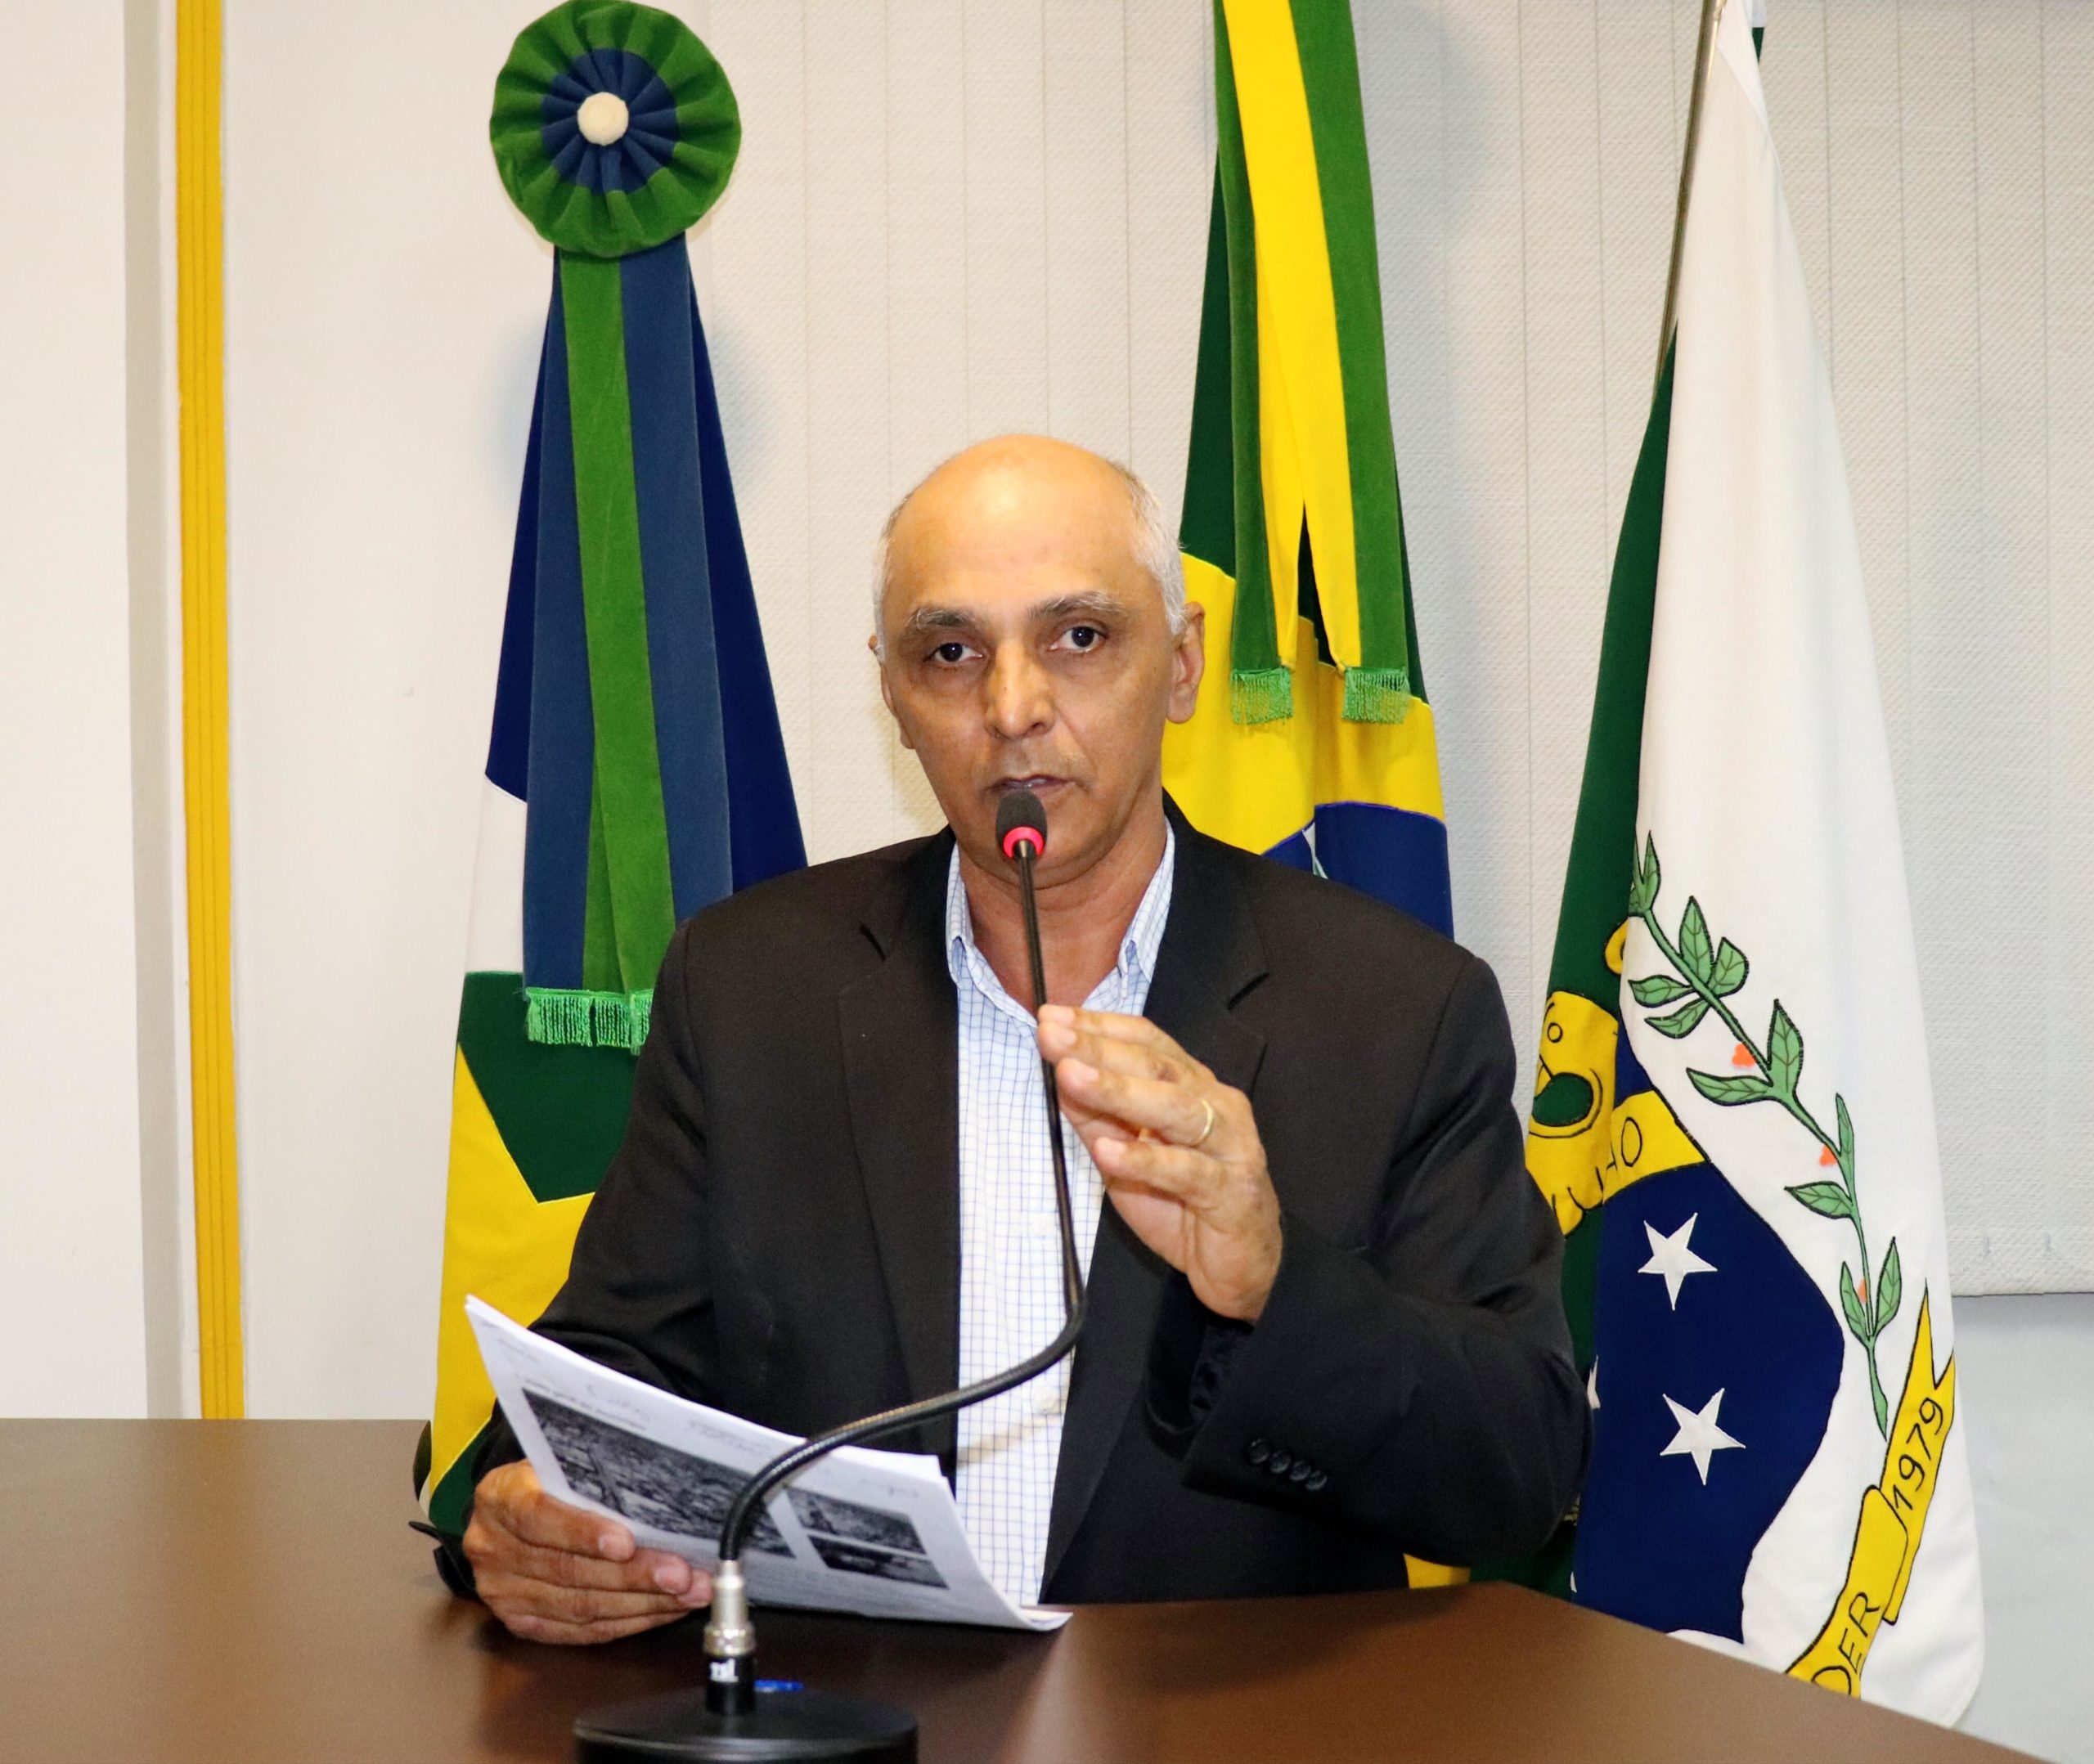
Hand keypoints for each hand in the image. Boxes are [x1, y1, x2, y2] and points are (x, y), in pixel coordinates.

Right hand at [463, 1460, 711, 1644]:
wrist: (510, 1510)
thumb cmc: (550, 1479)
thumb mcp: (561, 1463)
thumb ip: (594, 1478)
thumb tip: (659, 1489)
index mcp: (499, 1497)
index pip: (538, 1517)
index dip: (583, 1532)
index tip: (627, 1543)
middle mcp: (492, 1548)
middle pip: (568, 1570)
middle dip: (633, 1575)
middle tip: (682, 1574)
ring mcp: (504, 1592)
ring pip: (580, 1606)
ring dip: (643, 1603)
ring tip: (687, 1595)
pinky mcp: (521, 1623)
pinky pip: (581, 1632)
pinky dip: (629, 1622)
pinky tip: (663, 1611)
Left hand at [1037, 1005, 1281, 1320]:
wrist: (1242, 1265)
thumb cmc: (1185, 1203)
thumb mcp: (1128, 1156)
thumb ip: (1099, 1117)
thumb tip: (1060, 1074)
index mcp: (1194, 1087)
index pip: (1147, 1042)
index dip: (1100, 1026)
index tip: (1051, 1017)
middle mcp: (1217, 1104)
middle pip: (1157, 1067)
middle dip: (1100, 1048)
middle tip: (1052, 1035)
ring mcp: (1230, 1145)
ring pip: (1175, 1109)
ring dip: (1119, 1091)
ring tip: (1072, 1076)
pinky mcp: (1232, 1191)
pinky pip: (1186, 1172)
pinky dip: (1145, 1160)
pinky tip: (1108, 1151)